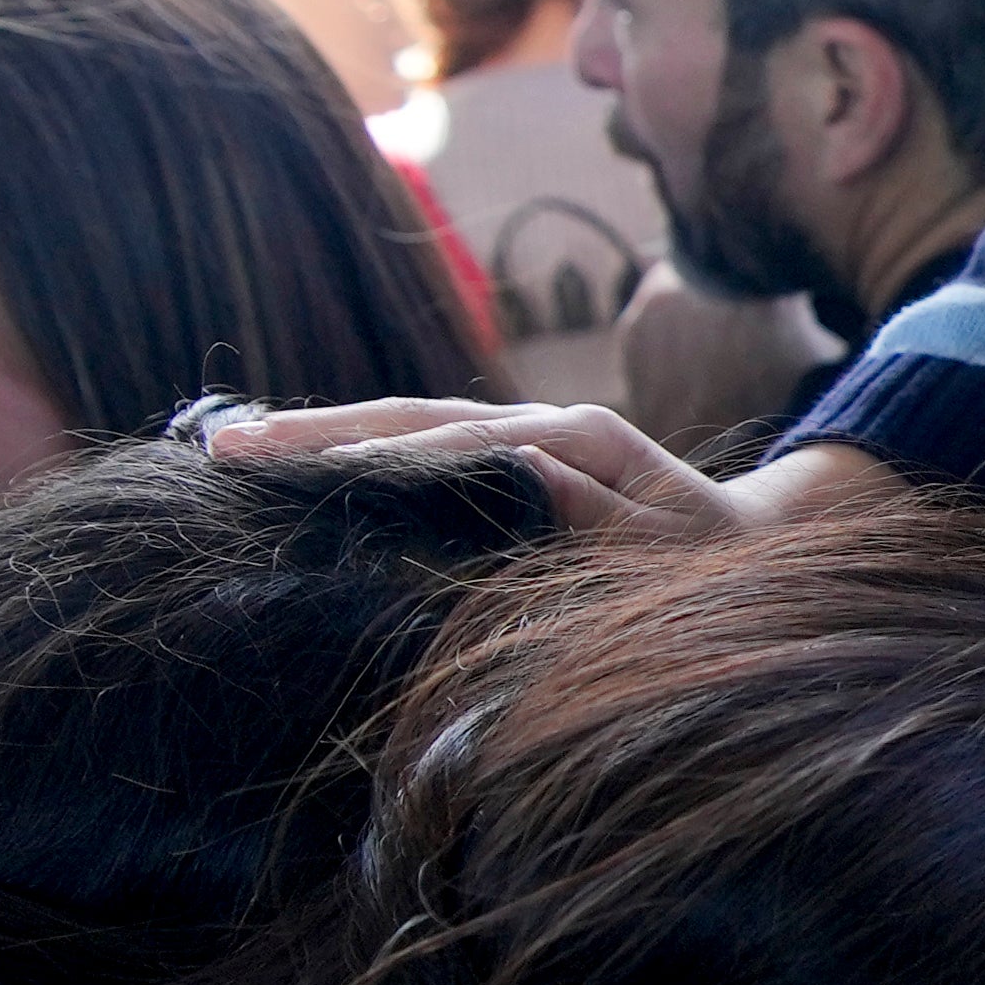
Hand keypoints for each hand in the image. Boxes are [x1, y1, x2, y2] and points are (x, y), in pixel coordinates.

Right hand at [194, 393, 795, 538]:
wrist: (756, 544)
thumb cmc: (717, 565)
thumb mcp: (670, 547)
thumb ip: (598, 509)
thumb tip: (519, 465)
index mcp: (579, 439)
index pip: (454, 442)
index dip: (377, 455)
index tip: (302, 464)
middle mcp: (543, 426)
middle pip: (411, 419)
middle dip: (318, 432)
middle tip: (228, 444)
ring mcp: (524, 439)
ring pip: (408, 429)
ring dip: (325, 436)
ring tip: (238, 445)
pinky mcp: (511, 462)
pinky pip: (425, 453)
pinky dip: (362, 453)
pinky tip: (302, 464)